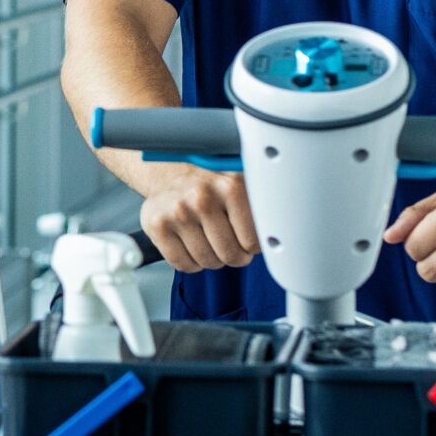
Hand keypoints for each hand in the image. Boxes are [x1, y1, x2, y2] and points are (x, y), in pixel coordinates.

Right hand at [139, 168, 259, 271]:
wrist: (172, 170)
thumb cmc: (211, 183)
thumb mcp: (242, 186)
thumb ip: (262, 209)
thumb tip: (279, 237)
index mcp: (230, 186)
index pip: (252, 242)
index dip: (252, 246)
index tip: (248, 240)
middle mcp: (202, 197)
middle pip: (230, 255)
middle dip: (234, 255)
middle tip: (230, 243)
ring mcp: (177, 212)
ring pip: (207, 262)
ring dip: (213, 258)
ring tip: (210, 240)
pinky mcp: (156, 225)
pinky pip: (183, 264)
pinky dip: (191, 262)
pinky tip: (192, 244)